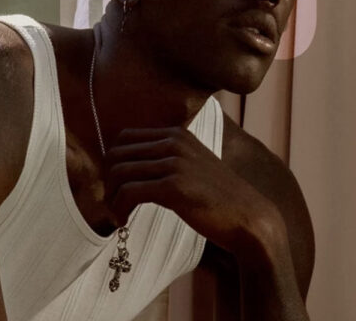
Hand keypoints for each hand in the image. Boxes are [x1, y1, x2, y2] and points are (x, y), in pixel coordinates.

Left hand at [103, 126, 284, 259]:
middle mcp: (174, 142)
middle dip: (108, 180)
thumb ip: (167, 158)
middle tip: (113, 203)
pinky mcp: (174, 187)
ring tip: (118, 215)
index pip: (124, 138)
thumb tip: (130, 166)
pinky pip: (129, 193)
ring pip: (119, 172)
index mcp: (176, 134)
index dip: (113, 162)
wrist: (248, 216)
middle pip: (116, 153)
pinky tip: (124, 221)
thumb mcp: (192, 165)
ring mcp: (174, 162)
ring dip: (111, 198)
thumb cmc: (218, 197)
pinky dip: (119, 209)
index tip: (117, 186)